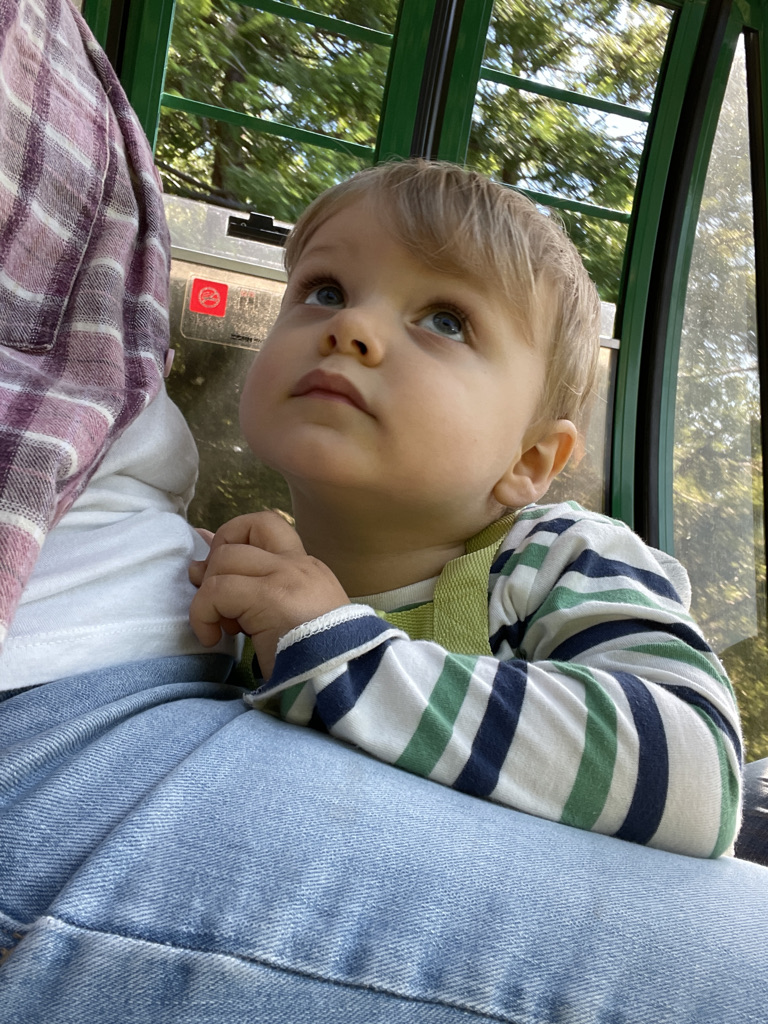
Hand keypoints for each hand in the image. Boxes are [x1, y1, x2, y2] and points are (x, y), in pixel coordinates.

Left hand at [189, 510, 348, 678]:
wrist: (343, 682)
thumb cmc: (314, 662)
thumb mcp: (287, 619)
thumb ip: (254, 590)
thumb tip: (198, 566)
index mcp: (307, 568)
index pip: (266, 527)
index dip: (232, 537)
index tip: (218, 570)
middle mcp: (298, 564)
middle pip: (243, 530)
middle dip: (215, 564)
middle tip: (216, 603)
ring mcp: (286, 576)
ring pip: (225, 559)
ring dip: (208, 595)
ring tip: (220, 627)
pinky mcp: (270, 597)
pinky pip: (216, 591)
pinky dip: (203, 614)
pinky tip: (212, 639)